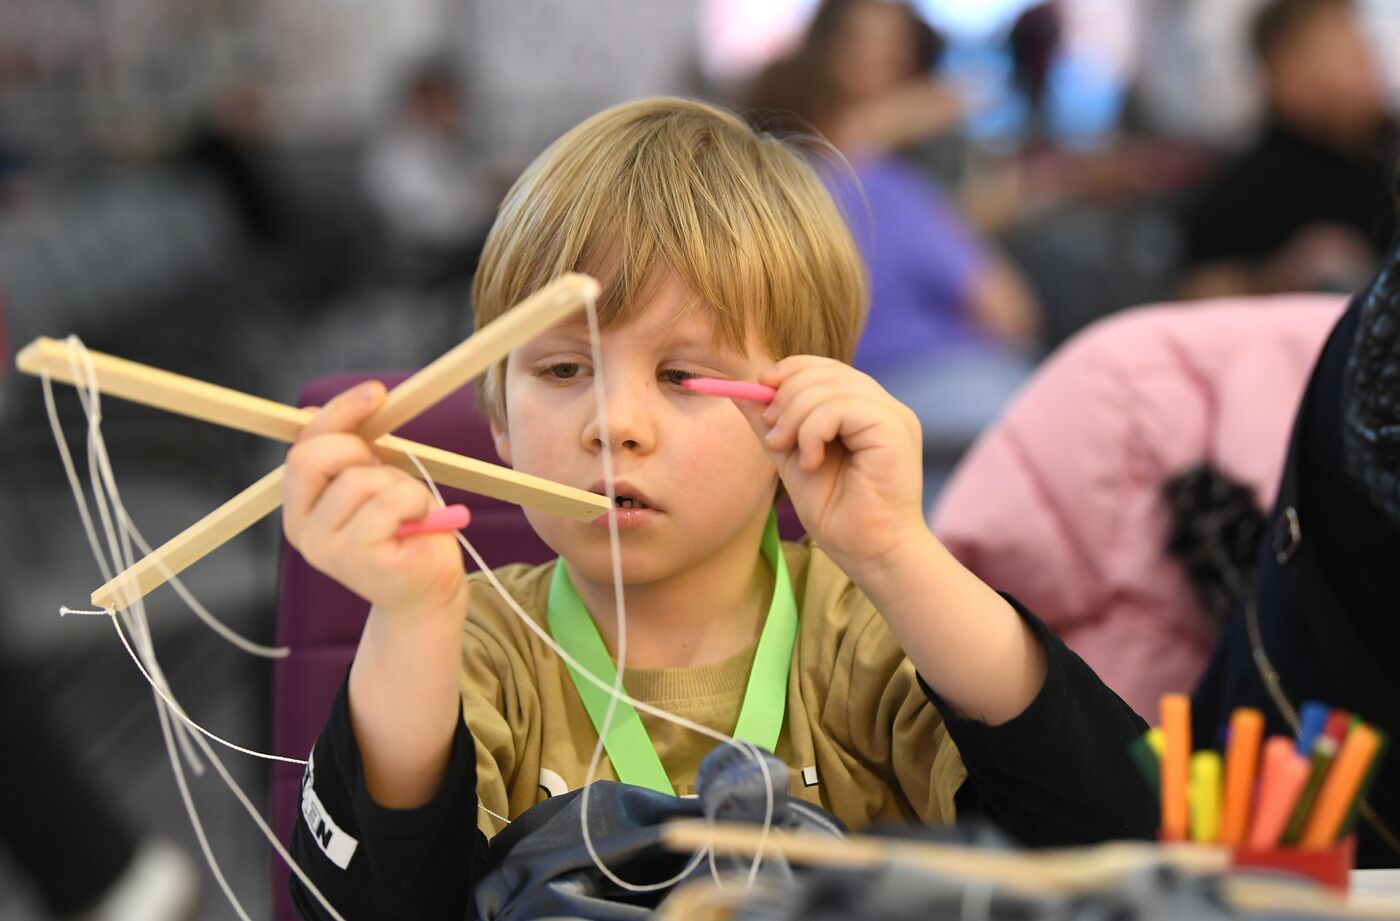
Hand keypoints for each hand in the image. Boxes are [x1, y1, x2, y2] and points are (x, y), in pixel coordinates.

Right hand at [283, 381, 467, 616]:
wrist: (428, 587)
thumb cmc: (405, 528)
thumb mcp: (374, 479)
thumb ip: (346, 449)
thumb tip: (310, 409)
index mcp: (300, 507)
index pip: (303, 446)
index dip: (338, 413)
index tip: (376, 394)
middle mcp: (303, 529)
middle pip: (315, 456)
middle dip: (359, 448)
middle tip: (387, 469)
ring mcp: (326, 548)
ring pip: (360, 479)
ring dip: (398, 484)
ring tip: (408, 510)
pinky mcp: (358, 558)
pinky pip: (388, 502)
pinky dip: (413, 501)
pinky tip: (419, 520)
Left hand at [739, 357, 927, 574]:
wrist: (869, 554)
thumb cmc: (837, 514)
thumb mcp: (791, 458)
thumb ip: (771, 423)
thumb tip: (737, 389)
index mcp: (862, 409)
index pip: (824, 367)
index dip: (789, 370)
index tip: (760, 389)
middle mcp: (881, 406)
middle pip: (825, 372)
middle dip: (786, 398)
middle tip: (773, 436)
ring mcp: (892, 414)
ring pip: (831, 387)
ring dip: (796, 418)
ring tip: (788, 452)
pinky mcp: (894, 428)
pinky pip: (842, 407)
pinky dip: (814, 431)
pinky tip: (812, 462)